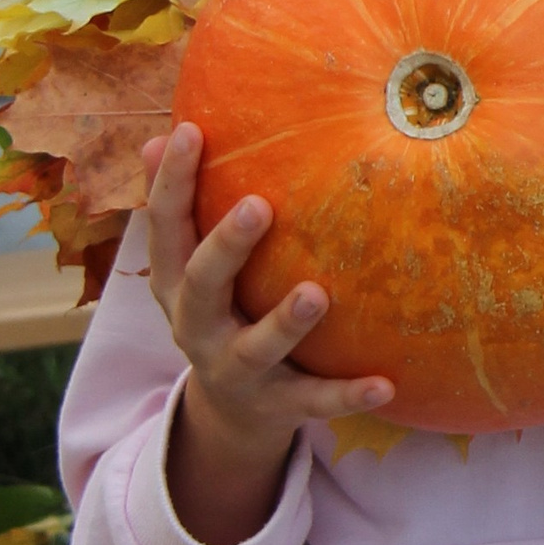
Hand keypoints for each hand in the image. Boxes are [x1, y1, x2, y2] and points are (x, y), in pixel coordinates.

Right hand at [142, 121, 391, 544]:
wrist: (227, 412)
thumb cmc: (218, 308)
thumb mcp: (189, 265)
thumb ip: (181, 208)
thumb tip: (159, 135)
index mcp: (173, 283)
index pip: (164, 227)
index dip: (171, 182)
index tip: (190, 131)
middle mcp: (196, 326)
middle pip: (203, 285)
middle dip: (228, 247)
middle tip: (260, 207)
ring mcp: (237, 369)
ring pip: (258, 347)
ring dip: (286, 322)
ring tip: (317, 293)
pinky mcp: (280, 405)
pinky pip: (315, 400)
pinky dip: (347, 395)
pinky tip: (384, 383)